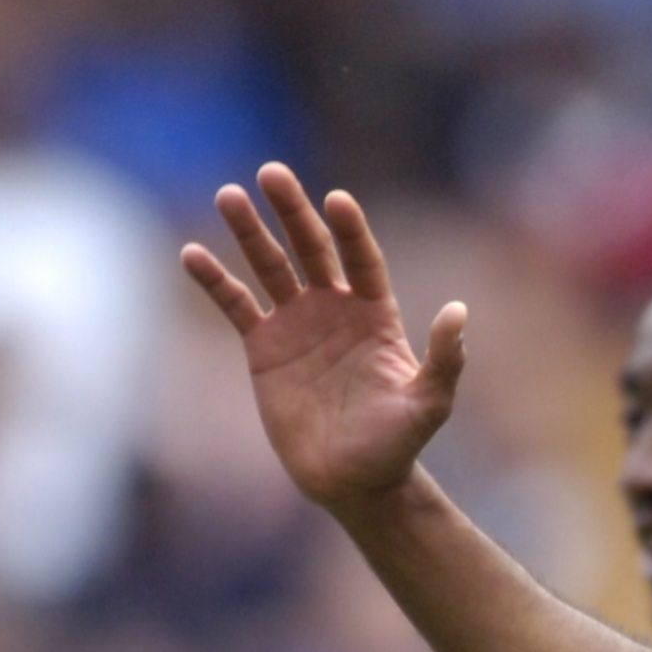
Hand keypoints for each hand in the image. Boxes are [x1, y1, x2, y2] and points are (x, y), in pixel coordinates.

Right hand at [179, 163, 469, 510]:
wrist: (353, 480)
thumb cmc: (397, 444)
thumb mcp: (430, 404)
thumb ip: (445, 359)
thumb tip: (459, 310)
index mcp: (377, 314)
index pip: (362, 259)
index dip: (350, 230)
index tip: (336, 200)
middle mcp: (335, 309)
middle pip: (312, 248)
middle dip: (292, 210)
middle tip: (272, 172)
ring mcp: (297, 324)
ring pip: (271, 266)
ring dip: (250, 232)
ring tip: (229, 195)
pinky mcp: (264, 347)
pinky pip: (236, 305)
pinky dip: (215, 280)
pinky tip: (192, 254)